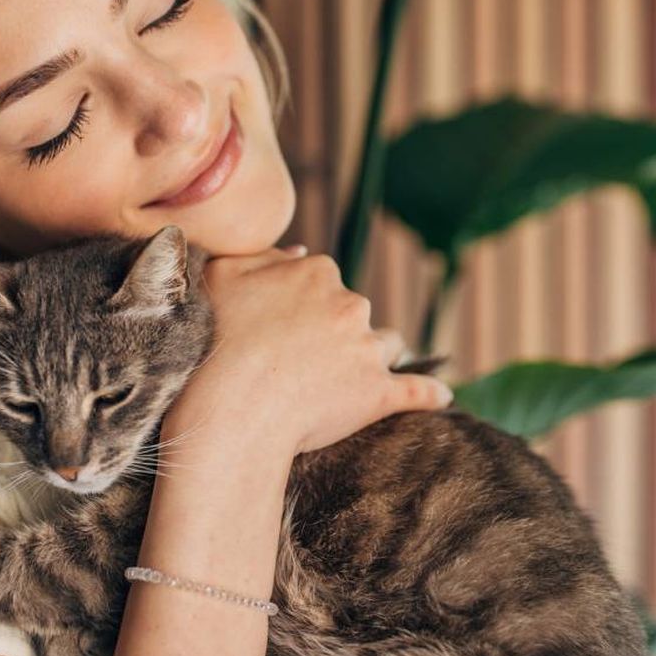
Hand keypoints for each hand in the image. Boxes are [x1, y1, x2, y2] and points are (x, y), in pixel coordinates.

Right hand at [162, 244, 451, 462]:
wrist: (234, 405)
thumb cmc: (217, 340)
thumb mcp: (220, 277)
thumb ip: (258, 256)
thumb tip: (297, 251)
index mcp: (315, 272)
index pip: (322, 280)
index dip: (304, 304)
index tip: (285, 327)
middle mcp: (349, 304)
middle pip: (354, 312)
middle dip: (338, 330)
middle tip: (305, 360)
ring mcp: (367, 349)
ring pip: (388, 345)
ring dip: (377, 356)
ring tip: (355, 380)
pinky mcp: (380, 392)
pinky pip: (420, 390)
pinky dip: (430, 393)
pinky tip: (439, 397)